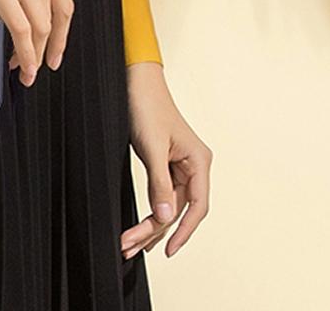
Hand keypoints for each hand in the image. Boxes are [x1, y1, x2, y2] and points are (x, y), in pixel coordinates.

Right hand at [0, 0, 74, 86]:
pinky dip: (23, 53)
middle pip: (54, 18)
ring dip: (33, 56)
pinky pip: (20, 29)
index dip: (63, 34)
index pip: (65, 2)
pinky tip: (18, 62)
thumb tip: (30, 13)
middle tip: (38, 67)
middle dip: (48, 49)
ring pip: (39, 27)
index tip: (56, 51)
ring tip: (24, 69)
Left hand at [120, 62, 212, 259]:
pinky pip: (160, 193)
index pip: (197, 207)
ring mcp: (179, 165)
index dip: (184, 232)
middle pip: (178, 209)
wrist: (134, 80)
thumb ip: (159, 183)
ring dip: (149, 224)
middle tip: (131, 246)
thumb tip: (165, 217)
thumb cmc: (146, 105)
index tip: (168, 250)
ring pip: (168, 204)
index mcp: (199, 161)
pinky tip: (140, 225)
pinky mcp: (164, 162)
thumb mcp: (152, 146)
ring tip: (130, 242)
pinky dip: (149, 208)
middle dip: (155, 230)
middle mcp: (193, 165)